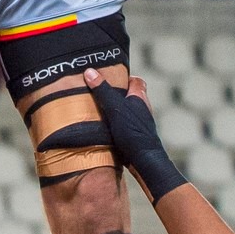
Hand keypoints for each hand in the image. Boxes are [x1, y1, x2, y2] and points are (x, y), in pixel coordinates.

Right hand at [83, 69, 184, 202]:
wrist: (144, 162)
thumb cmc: (133, 132)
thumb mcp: (114, 108)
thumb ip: (103, 90)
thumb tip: (90, 71)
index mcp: (139, 97)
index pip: (135, 80)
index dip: (123, 76)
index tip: (107, 76)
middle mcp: (141, 109)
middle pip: (127, 95)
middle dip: (113, 93)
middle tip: (96, 91)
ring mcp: (138, 123)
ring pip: (123, 111)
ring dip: (111, 110)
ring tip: (93, 108)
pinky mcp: (133, 136)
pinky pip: (121, 125)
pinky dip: (112, 124)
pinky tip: (100, 127)